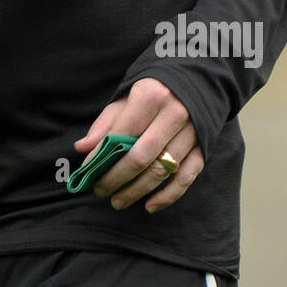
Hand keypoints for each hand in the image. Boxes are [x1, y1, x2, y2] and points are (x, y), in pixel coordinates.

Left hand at [73, 77, 203, 212]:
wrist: (197, 81)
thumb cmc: (155, 91)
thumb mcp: (128, 97)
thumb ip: (106, 123)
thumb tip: (82, 148)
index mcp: (152, 96)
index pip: (122, 133)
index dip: (103, 155)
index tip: (88, 170)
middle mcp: (174, 114)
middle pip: (141, 157)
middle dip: (117, 178)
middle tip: (100, 191)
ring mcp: (192, 133)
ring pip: (161, 170)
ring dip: (137, 190)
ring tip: (118, 200)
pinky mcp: (204, 148)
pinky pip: (186, 178)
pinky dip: (168, 196)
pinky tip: (150, 206)